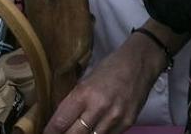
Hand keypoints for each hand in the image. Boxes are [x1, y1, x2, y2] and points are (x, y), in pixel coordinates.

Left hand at [42, 34, 164, 133]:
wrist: (140, 63)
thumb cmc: (110, 68)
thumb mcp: (86, 81)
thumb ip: (76, 101)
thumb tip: (62, 120)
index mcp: (84, 93)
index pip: (61, 122)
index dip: (50, 131)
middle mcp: (99, 108)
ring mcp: (115, 118)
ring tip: (76, 132)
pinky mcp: (128, 123)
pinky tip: (93, 131)